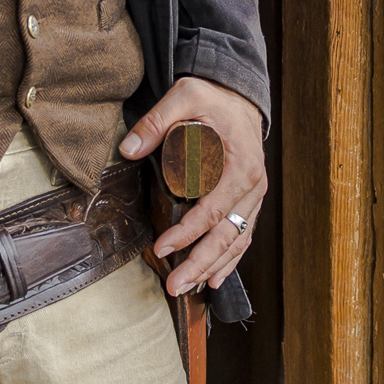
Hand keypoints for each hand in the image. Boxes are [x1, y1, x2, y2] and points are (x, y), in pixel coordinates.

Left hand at [121, 78, 265, 297]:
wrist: (241, 98)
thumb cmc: (213, 99)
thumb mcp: (185, 96)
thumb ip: (157, 121)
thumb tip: (129, 149)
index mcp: (240, 165)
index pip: (212, 210)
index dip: (187, 233)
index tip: (161, 248)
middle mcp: (253, 185)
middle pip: (227, 235)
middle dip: (199, 263)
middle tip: (174, 285)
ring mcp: (254, 196)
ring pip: (236, 241)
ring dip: (212, 268)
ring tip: (187, 287)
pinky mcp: (250, 201)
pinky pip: (243, 236)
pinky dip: (229, 260)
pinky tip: (213, 279)